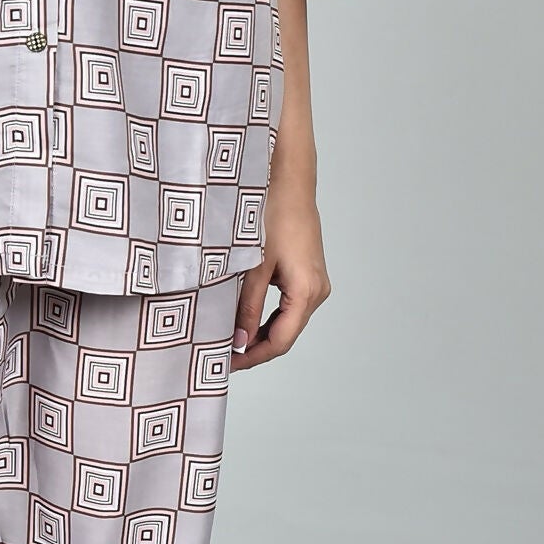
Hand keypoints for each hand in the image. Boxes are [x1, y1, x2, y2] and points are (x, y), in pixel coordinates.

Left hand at [230, 176, 331, 371]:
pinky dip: (270, 315)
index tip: (228, 363)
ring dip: (262, 331)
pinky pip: (290, 305)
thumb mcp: (255, 264)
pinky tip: (248, 315)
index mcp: (307, 292)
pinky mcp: (309, 273)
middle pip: (286, 334)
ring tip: (232, 337)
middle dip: (256, 347)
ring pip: (288, 320)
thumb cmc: (273, 215)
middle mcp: (318, 292)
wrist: (290, 181)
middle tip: (225, 354)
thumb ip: (247, 305)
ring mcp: (316, 283)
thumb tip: (239, 339)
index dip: (253, 356)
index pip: (279, 341)